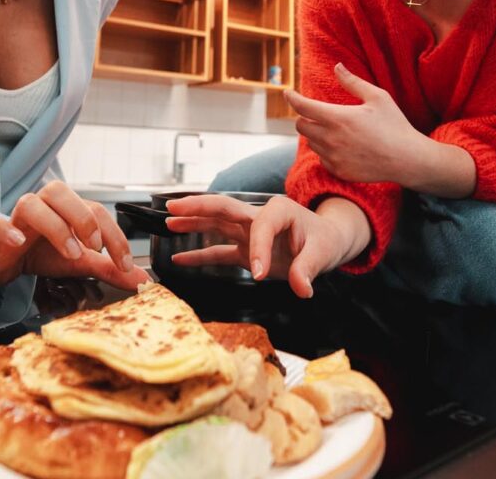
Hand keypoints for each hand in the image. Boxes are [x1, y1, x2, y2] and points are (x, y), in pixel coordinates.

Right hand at [0, 180, 149, 290]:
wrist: (7, 266)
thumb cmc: (43, 254)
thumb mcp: (80, 263)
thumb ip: (108, 268)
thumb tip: (141, 279)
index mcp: (66, 208)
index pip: (95, 210)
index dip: (114, 235)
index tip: (125, 263)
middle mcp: (42, 205)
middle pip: (60, 192)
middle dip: (83, 217)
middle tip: (95, 247)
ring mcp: (14, 216)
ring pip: (31, 204)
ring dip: (55, 226)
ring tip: (71, 252)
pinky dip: (5, 229)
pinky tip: (19, 243)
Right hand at [163, 194, 370, 298]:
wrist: (327, 241)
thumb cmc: (325, 240)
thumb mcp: (323, 252)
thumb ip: (308, 269)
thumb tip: (301, 288)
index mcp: (279, 211)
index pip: (261, 227)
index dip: (258, 250)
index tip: (259, 275)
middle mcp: (259, 217)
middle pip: (224, 208)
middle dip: (198, 207)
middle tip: (174, 208)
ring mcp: (249, 232)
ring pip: (216, 225)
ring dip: (192, 224)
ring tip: (168, 224)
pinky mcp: (246, 249)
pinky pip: (219, 251)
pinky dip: (200, 255)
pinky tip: (179, 259)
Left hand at [285, 62, 431, 185]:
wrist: (407, 159)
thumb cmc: (394, 125)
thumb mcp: (377, 97)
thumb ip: (353, 82)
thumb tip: (337, 66)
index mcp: (338, 118)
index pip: (303, 107)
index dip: (292, 98)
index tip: (287, 93)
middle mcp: (331, 139)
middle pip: (301, 126)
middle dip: (304, 117)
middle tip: (317, 113)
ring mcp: (333, 158)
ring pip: (311, 143)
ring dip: (316, 134)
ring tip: (336, 130)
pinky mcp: (339, 171)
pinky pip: (322, 158)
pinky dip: (325, 151)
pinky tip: (342, 146)